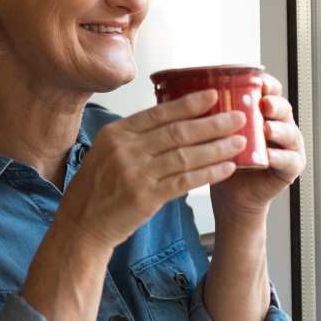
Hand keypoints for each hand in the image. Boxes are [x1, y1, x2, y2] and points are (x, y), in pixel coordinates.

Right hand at [56, 89, 246, 247]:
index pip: (159, 112)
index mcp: (115, 133)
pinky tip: (226, 168)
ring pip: (186, 155)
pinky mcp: (146, 197)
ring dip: (217, 147)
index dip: (189, 104)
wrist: (81, 224)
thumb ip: (135, 138)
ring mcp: (135, 173)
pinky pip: (185, 181)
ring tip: (240, 142)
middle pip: (177, 131)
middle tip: (238, 117)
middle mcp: (125, 149)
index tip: (213, 96)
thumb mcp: (106, 152)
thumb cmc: (96, 188)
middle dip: (212, 123)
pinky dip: (208, 173)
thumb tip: (172, 121)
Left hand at [210, 72, 306, 217]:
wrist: (229, 194)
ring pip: (290, 132)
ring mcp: (287, 146)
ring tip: (266, 129)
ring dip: (279, 129)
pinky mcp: (290, 168)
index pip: (269, 90)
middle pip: (283, 107)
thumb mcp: (215, 131)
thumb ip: (211, 113)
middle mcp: (278, 124)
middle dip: (275, 104)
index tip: (257, 80)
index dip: (266, 84)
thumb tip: (183, 90)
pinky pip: (290, 160)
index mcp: (261, 111)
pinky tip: (268, 156)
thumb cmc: (221, 157)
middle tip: (264, 104)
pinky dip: (280, 157)